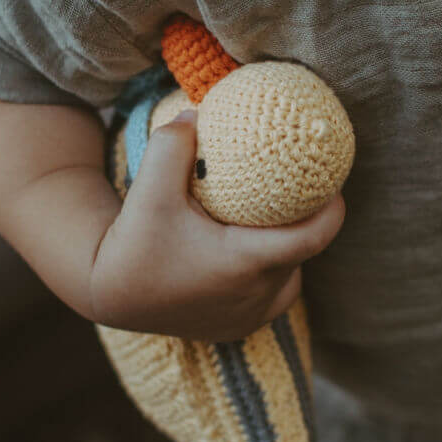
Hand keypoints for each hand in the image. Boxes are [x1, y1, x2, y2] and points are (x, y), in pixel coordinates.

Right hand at [88, 112, 344, 339]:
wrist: (108, 296)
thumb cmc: (131, 246)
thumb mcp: (147, 193)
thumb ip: (172, 148)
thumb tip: (197, 114)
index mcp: (245, 264)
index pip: (314, 236)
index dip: (332, 209)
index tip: (334, 183)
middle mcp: (256, 296)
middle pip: (301, 252)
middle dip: (305, 221)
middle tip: (302, 188)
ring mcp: (250, 317)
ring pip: (289, 274)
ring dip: (286, 247)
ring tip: (278, 215)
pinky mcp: (240, 327)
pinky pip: (274, 293)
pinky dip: (272, 271)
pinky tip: (256, 247)